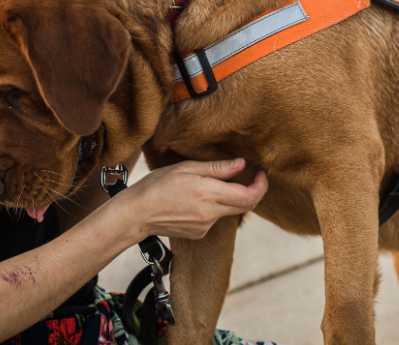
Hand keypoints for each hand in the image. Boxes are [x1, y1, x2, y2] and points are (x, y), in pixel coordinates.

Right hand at [117, 158, 267, 240]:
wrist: (137, 214)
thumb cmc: (157, 186)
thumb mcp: (186, 168)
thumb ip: (217, 168)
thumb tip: (241, 165)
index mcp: (207, 194)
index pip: (248, 196)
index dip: (261, 186)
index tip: (261, 174)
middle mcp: (210, 214)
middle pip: (245, 206)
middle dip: (253, 192)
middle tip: (252, 178)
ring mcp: (205, 226)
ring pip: (229, 211)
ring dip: (228, 198)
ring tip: (207, 186)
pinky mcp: (199, 233)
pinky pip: (215, 219)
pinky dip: (213, 208)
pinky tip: (194, 201)